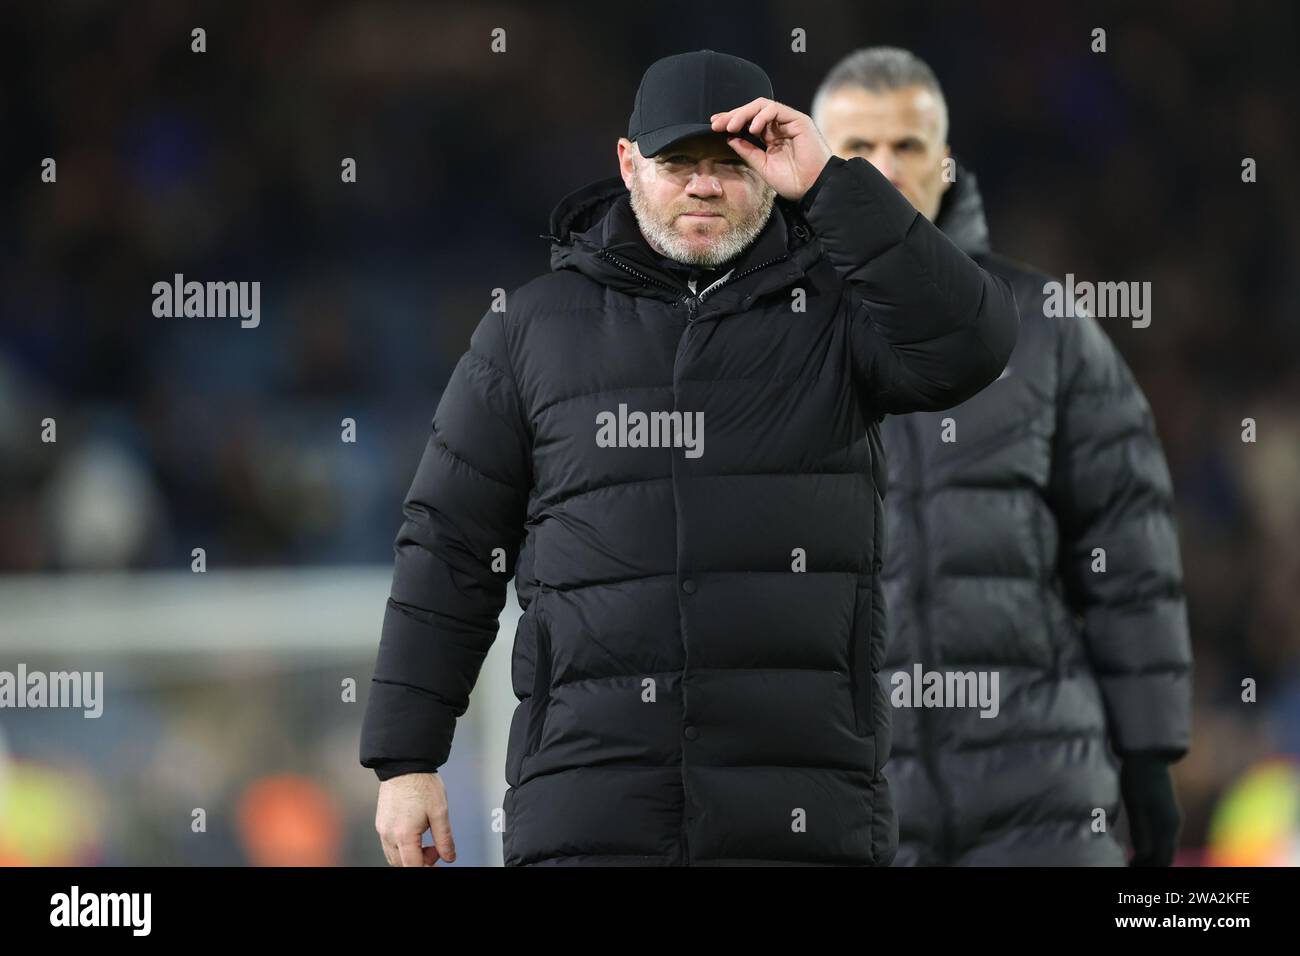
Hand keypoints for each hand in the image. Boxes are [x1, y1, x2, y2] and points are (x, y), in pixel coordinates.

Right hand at [375, 771, 456, 865]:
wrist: (404, 765)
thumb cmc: (421, 783)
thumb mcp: (440, 812)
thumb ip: (444, 838)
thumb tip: (448, 856)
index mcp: (404, 834)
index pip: (413, 866)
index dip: (427, 869)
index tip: (437, 865)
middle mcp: (389, 834)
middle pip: (401, 864)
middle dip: (420, 862)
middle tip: (436, 850)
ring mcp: (382, 829)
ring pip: (393, 856)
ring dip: (410, 856)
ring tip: (426, 840)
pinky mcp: (381, 822)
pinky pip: (389, 845)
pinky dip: (402, 847)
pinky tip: (415, 835)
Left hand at [710, 97, 831, 201]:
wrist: (811, 189)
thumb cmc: (792, 182)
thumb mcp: (762, 166)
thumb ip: (748, 151)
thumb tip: (730, 138)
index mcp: (772, 137)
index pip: (749, 122)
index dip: (731, 120)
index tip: (715, 125)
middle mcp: (780, 126)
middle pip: (752, 111)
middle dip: (732, 115)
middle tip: (716, 124)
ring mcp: (789, 122)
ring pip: (762, 106)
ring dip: (743, 114)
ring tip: (731, 126)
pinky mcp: (798, 120)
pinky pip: (775, 109)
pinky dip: (761, 116)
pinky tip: (751, 128)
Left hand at [1120, 754, 1180, 865]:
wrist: (1147, 754)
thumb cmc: (1137, 777)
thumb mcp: (1134, 803)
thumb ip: (1140, 829)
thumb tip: (1143, 855)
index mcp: (1167, 825)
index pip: (1162, 858)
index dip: (1146, 868)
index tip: (1128, 868)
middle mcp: (1173, 825)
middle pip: (1165, 856)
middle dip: (1150, 866)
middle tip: (1128, 867)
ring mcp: (1170, 819)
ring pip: (1164, 848)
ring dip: (1151, 859)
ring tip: (1130, 862)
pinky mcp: (1164, 813)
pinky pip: (1162, 839)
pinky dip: (1152, 848)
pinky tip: (1136, 849)